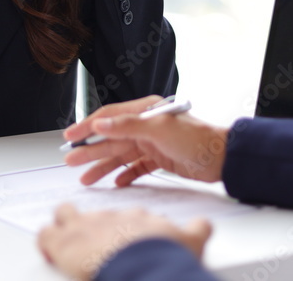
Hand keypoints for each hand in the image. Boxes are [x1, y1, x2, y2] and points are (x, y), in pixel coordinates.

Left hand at [37, 203, 211, 279]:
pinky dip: (45, 242)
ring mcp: (86, 226)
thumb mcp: (191, 241)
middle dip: (92, 225)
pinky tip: (48, 250)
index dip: (123, 228)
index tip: (123, 237)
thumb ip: (197, 230)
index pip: (127, 216)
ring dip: (65, 226)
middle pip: (96, 214)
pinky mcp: (64, 242)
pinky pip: (46, 235)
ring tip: (64, 238)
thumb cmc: (166, 256)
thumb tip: (204, 225)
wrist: (147, 266)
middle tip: (92, 241)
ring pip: (66, 215)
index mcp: (137, 217)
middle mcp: (111, 217)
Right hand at [62, 96, 228, 186]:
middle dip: (90, 150)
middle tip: (71, 160)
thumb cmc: (196, 138)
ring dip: (103, 166)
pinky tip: (116, 182)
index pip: (109, 117)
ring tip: (86, 177)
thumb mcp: (159, 129)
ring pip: (121, 155)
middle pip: (111, 139)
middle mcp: (147, 126)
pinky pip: (136, 167)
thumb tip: (101, 123)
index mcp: (145, 111)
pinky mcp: (160, 160)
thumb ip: (128, 126)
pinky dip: (126, 174)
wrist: (222, 158)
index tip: (71, 137)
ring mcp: (152, 143)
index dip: (88, 126)